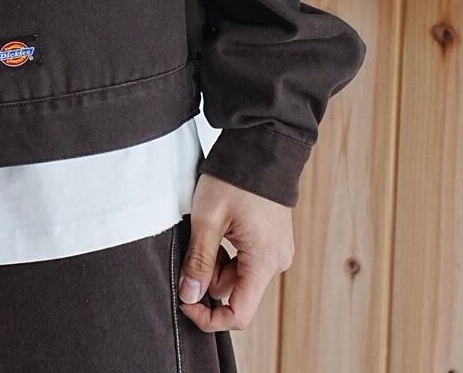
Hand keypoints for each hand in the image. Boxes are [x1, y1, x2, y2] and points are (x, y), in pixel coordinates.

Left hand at [178, 172, 294, 331]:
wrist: (261, 145)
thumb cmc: (235, 178)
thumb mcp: (208, 218)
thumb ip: (199, 260)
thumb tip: (189, 296)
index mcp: (264, 261)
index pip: (239, 314)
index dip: (208, 317)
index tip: (185, 301)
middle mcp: (277, 261)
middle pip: (236, 291)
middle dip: (209, 276)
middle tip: (193, 244)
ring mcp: (277, 250)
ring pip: (239, 275)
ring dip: (218, 261)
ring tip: (208, 228)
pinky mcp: (273, 239)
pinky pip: (247, 259)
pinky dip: (229, 251)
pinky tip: (221, 226)